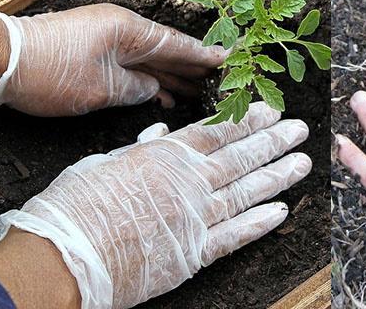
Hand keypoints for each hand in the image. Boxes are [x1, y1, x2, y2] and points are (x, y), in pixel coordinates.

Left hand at [0, 3, 225, 115]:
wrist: (0, 62)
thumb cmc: (49, 73)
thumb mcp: (100, 89)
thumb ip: (135, 90)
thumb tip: (154, 90)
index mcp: (128, 31)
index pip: (177, 44)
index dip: (204, 55)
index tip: (229, 59)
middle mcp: (122, 32)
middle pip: (167, 50)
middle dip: (193, 67)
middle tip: (221, 81)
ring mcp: (107, 42)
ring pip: (150, 60)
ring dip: (172, 76)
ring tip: (199, 92)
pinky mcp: (94, 54)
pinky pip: (132, 67)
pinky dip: (148, 80)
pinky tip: (163, 96)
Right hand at [0, 102, 310, 307]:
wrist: (64, 257)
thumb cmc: (75, 207)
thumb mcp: (105, 163)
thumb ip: (140, 148)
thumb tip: (159, 133)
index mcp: (164, 157)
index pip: (217, 132)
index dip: (247, 120)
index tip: (270, 109)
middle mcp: (187, 184)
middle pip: (240, 158)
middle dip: (274, 141)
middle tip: (300, 129)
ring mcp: (194, 219)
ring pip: (246, 192)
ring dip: (277, 176)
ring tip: (302, 163)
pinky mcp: (193, 253)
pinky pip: (235, 236)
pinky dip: (259, 223)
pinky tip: (281, 211)